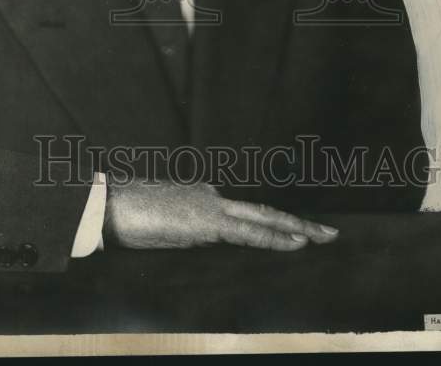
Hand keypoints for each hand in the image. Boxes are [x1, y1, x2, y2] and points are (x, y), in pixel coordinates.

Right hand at [103, 180, 338, 250]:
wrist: (112, 203)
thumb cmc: (129, 214)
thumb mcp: (163, 224)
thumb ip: (186, 228)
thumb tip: (197, 237)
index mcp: (200, 197)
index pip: (241, 214)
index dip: (269, 224)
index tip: (290, 232)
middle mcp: (212, 198)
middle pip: (262, 211)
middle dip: (296, 222)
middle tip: (328, 232)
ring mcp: (212, 208)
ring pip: (263, 219)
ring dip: (296, 229)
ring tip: (322, 237)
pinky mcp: (208, 222)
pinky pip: (249, 233)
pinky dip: (275, 238)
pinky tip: (296, 243)